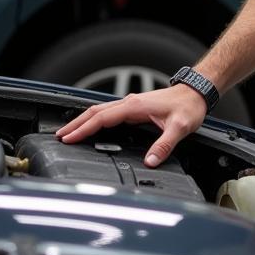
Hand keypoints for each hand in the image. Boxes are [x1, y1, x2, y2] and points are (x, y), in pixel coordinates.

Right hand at [55, 84, 207, 166]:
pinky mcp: (136, 107)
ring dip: (84, 121)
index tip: (67, 138)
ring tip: (68, 133)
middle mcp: (131, 103)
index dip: (83, 128)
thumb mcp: (180, 127)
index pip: (102, 117)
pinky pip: (110, 113)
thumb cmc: (189, 105)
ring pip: (101, 111)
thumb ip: (164, 145)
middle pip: (96, 112)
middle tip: (58, 136)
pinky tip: (92, 127)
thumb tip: (150, 162)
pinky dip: (96, 119)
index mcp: (135, 106)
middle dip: (76, 124)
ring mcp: (132, 104)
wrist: (197, 92)